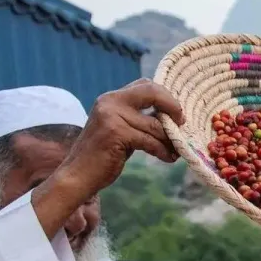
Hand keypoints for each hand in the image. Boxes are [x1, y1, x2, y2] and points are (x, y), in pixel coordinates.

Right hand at [52, 79, 184, 202]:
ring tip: (176, 151)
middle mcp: (110, 102)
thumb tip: (170, 118)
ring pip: (155, 125)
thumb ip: (138, 119)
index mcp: (111, 98)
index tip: (177, 114)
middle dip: (172, 108)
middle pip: (152, 93)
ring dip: (170, 140)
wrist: (77, 176)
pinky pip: (151, 141)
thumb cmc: (102, 156)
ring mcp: (112, 116)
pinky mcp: (116, 133)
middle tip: (182, 125)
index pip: (145, 85)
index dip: (166, 97)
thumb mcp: (120, 130)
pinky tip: (168, 158)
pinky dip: (163, 151)